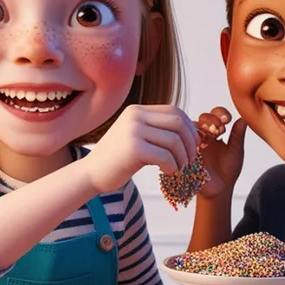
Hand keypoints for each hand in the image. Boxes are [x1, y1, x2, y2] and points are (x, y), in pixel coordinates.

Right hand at [83, 105, 198, 193]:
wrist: (90, 174)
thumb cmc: (116, 160)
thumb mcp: (135, 137)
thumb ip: (156, 130)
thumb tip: (190, 130)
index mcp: (137, 111)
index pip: (174, 111)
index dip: (189, 127)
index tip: (194, 144)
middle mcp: (135, 116)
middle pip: (178, 123)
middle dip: (190, 142)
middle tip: (191, 159)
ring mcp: (133, 131)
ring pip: (174, 141)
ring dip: (183, 158)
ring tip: (179, 168)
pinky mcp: (134, 149)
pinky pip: (165, 156)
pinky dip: (172, 166)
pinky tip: (168, 172)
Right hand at [195, 106, 246, 199]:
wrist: (219, 190)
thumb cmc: (228, 171)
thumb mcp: (235, 151)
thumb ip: (238, 135)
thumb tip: (244, 118)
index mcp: (215, 132)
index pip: (215, 115)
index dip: (220, 114)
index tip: (228, 120)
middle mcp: (203, 135)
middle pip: (202, 118)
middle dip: (211, 120)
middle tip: (220, 128)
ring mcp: (193, 144)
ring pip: (191, 127)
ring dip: (202, 128)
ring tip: (213, 135)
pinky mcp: (186, 153)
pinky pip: (184, 143)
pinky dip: (192, 140)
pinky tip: (201, 145)